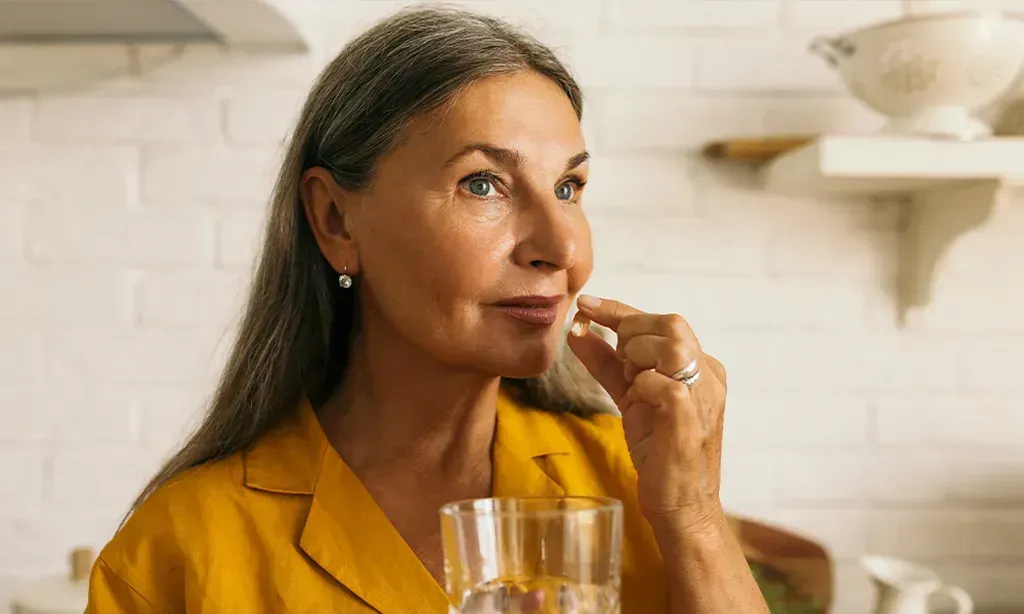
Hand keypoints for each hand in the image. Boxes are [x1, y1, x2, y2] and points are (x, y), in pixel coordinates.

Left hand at [566, 295, 728, 534]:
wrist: (681, 506)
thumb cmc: (660, 453)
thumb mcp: (631, 399)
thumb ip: (608, 364)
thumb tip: (578, 332)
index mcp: (700, 366)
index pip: (662, 322)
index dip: (620, 310)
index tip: (586, 304)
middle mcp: (709, 375)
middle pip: (671, 323)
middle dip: (631, 333)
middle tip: (620, 367)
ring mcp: (704, 396)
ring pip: (672, 345)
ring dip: (639, 357)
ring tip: (633, 385)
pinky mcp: (691, 419)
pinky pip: (664, 383)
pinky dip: (641, 387)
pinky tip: (638, 404)